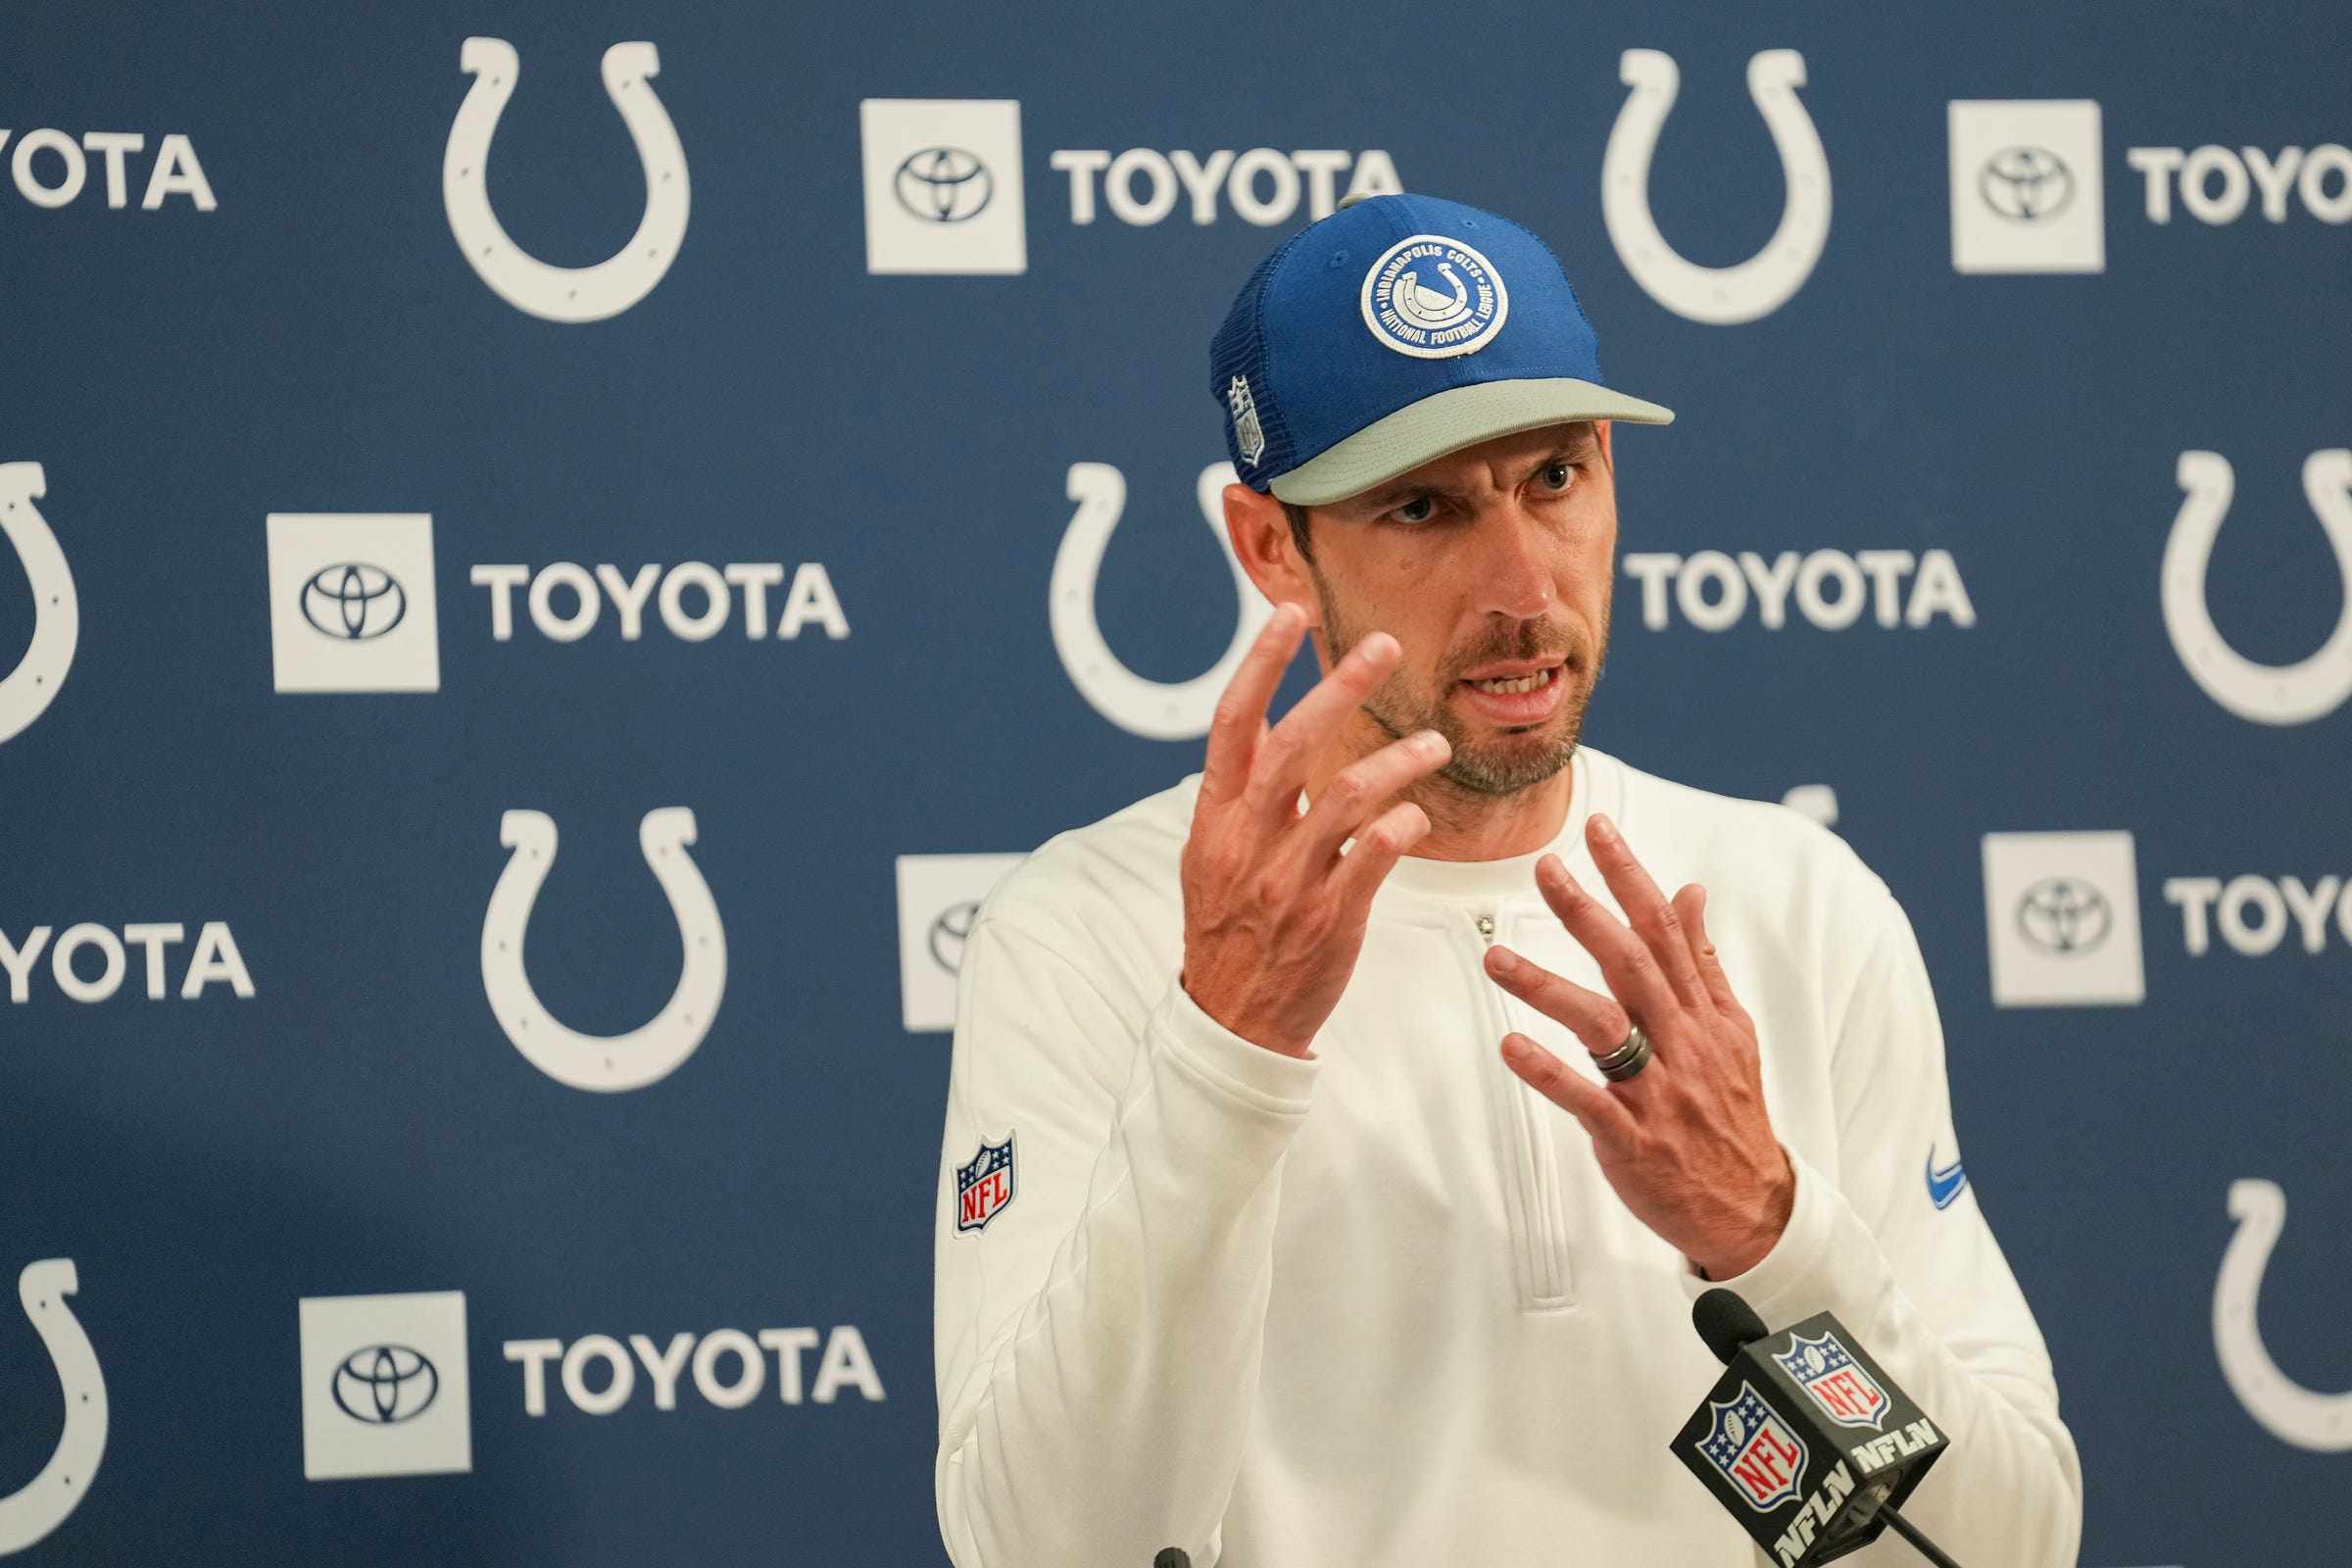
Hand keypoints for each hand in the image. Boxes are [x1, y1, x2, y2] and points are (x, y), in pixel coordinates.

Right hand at [1181, 602, 1451, 1056]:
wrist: (1233, 1022)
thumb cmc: (1229, 932)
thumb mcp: (1212, 857)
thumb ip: (1239, 795)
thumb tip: (1264, 722)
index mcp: (1215, 819)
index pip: (1233, 722)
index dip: (1260, 663)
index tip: (1289, 612)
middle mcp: (1247, 841)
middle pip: (1296, 743)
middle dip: (1342, 686)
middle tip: (1385, 647)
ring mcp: (1287, 880)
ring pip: (1348, 794)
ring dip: (1398, 759)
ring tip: (1435, 745)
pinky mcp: (1329, 917)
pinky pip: (1374, 854)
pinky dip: (1403, 826)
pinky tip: (1419, 818)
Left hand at [1481, 815, 1793, 1278]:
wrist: (1754, 1209)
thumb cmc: (1730, 1112)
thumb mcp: (1731, 1030)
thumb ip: (1702, 960)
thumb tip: (1690, 890)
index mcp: (1703, 1012)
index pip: (1665, 929)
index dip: (1630, 876)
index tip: (1596, 828)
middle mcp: (1683, 1043)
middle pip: (1634, 964)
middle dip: (1587, 912)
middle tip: (1544, 868)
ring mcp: (1658, 1092)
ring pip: (1605, 1027)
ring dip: (1548, 987)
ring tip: (1496, 956)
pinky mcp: (1634, 1141)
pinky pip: (1588, 1101)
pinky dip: (1550, 1073)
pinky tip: (1510, 1046)